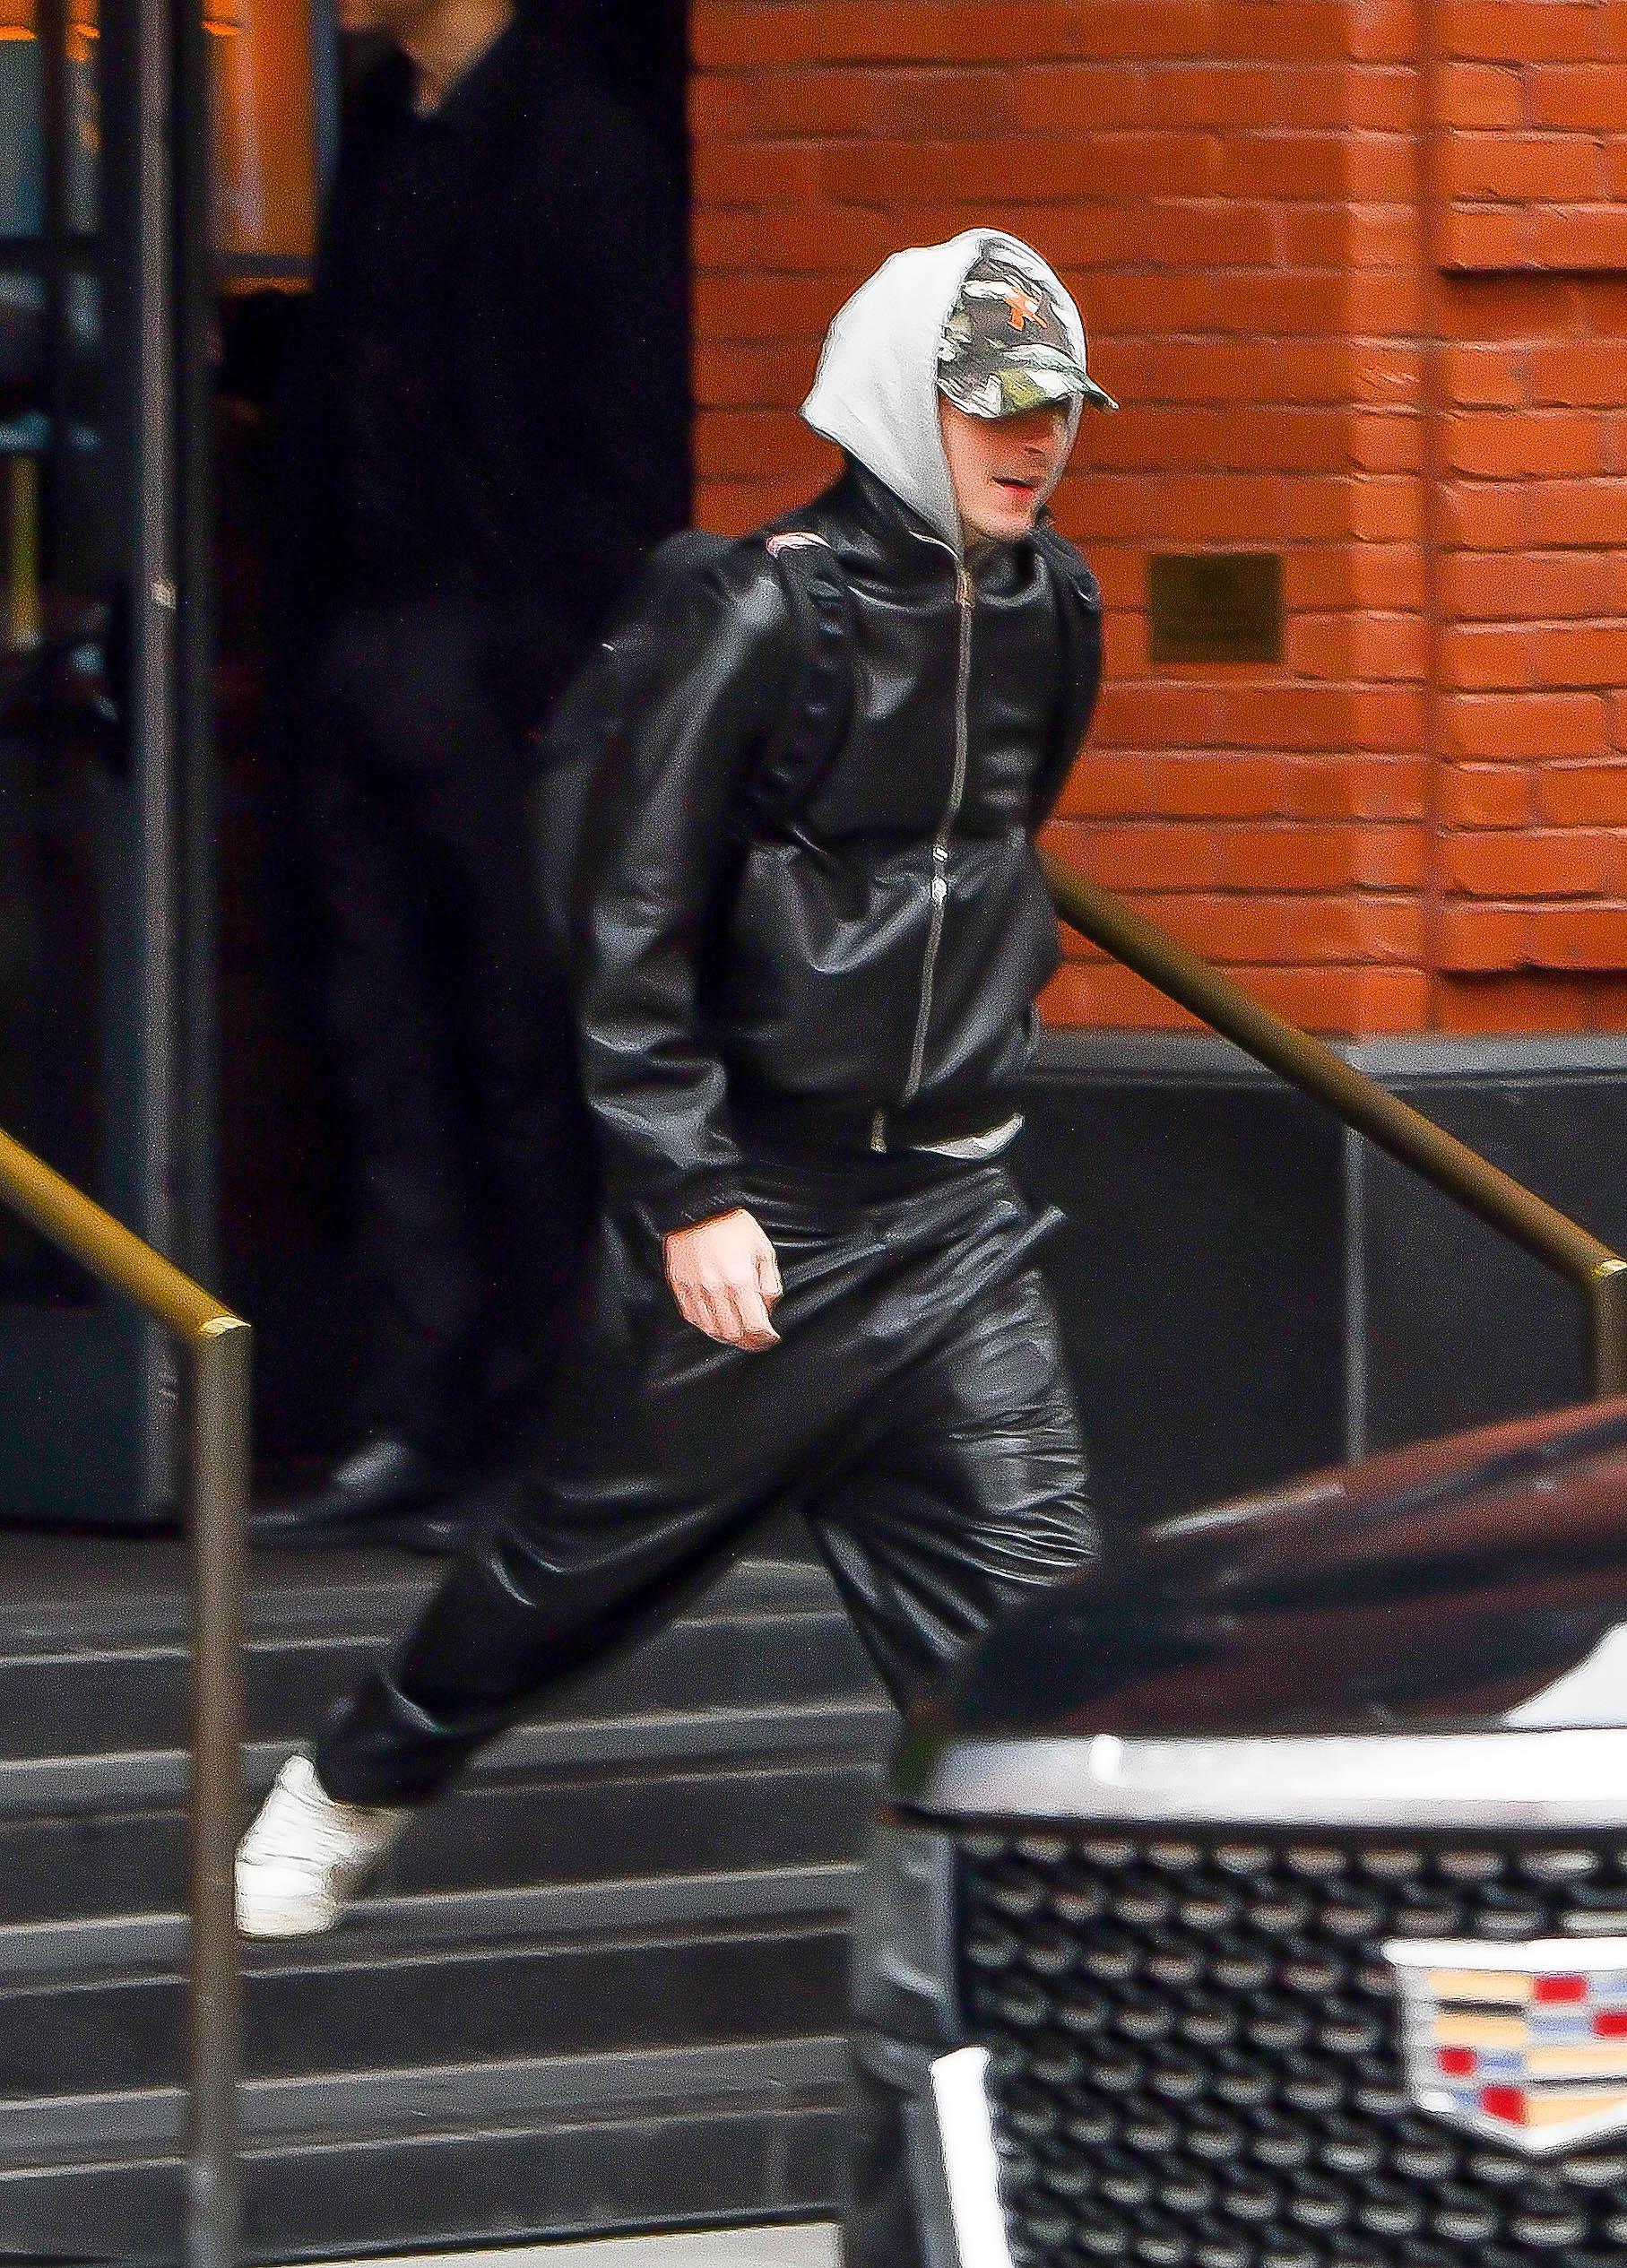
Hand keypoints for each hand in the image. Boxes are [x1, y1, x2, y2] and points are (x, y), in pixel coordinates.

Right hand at [664, 1208, 782, 1350]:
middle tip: (757, 1341)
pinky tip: (716, 1323)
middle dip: (749, 1342)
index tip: (770, 1338)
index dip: (765, 1338)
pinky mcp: (678, 1284)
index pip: (754, 1326)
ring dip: (727, 1337)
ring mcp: (694, 1288)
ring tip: (738, 1335)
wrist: (699, 1206)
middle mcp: (715, 1288)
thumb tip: (767, 1308)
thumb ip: (770, 1283)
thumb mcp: (764, 1249)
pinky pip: (691, 1316)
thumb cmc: (733, 1225)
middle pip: (733, 1333)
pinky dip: (706, 1325)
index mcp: (740, 1280)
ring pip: (711, 1329)